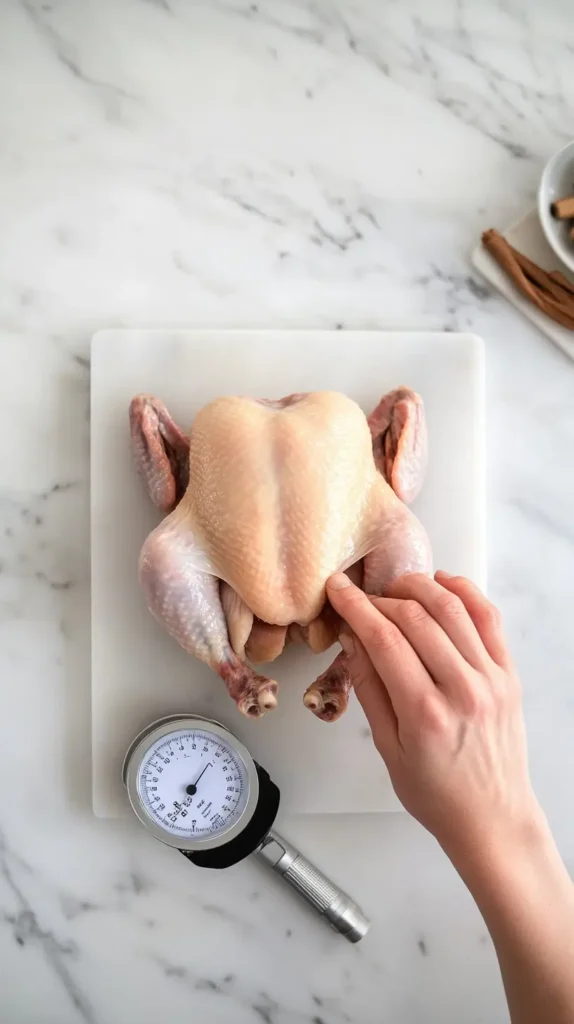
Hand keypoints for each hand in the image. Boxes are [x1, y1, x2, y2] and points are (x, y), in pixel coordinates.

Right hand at [327, 571, 541, 865]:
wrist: (492, 817)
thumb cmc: (436, 793)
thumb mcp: (388, 749)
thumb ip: (370, 689)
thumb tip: (351, 639)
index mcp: (425, 713)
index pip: (384, 640)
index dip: (356, 607)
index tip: (338, 590)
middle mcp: (462, 690)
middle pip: (415, 618)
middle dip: (381, 598)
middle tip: (362, 597)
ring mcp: (491, 678)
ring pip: (452, 608)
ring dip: (418, 587)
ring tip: (395, 589)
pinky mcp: (509, 674)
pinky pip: (489, 618)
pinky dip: (465, 592)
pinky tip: (442, 584)